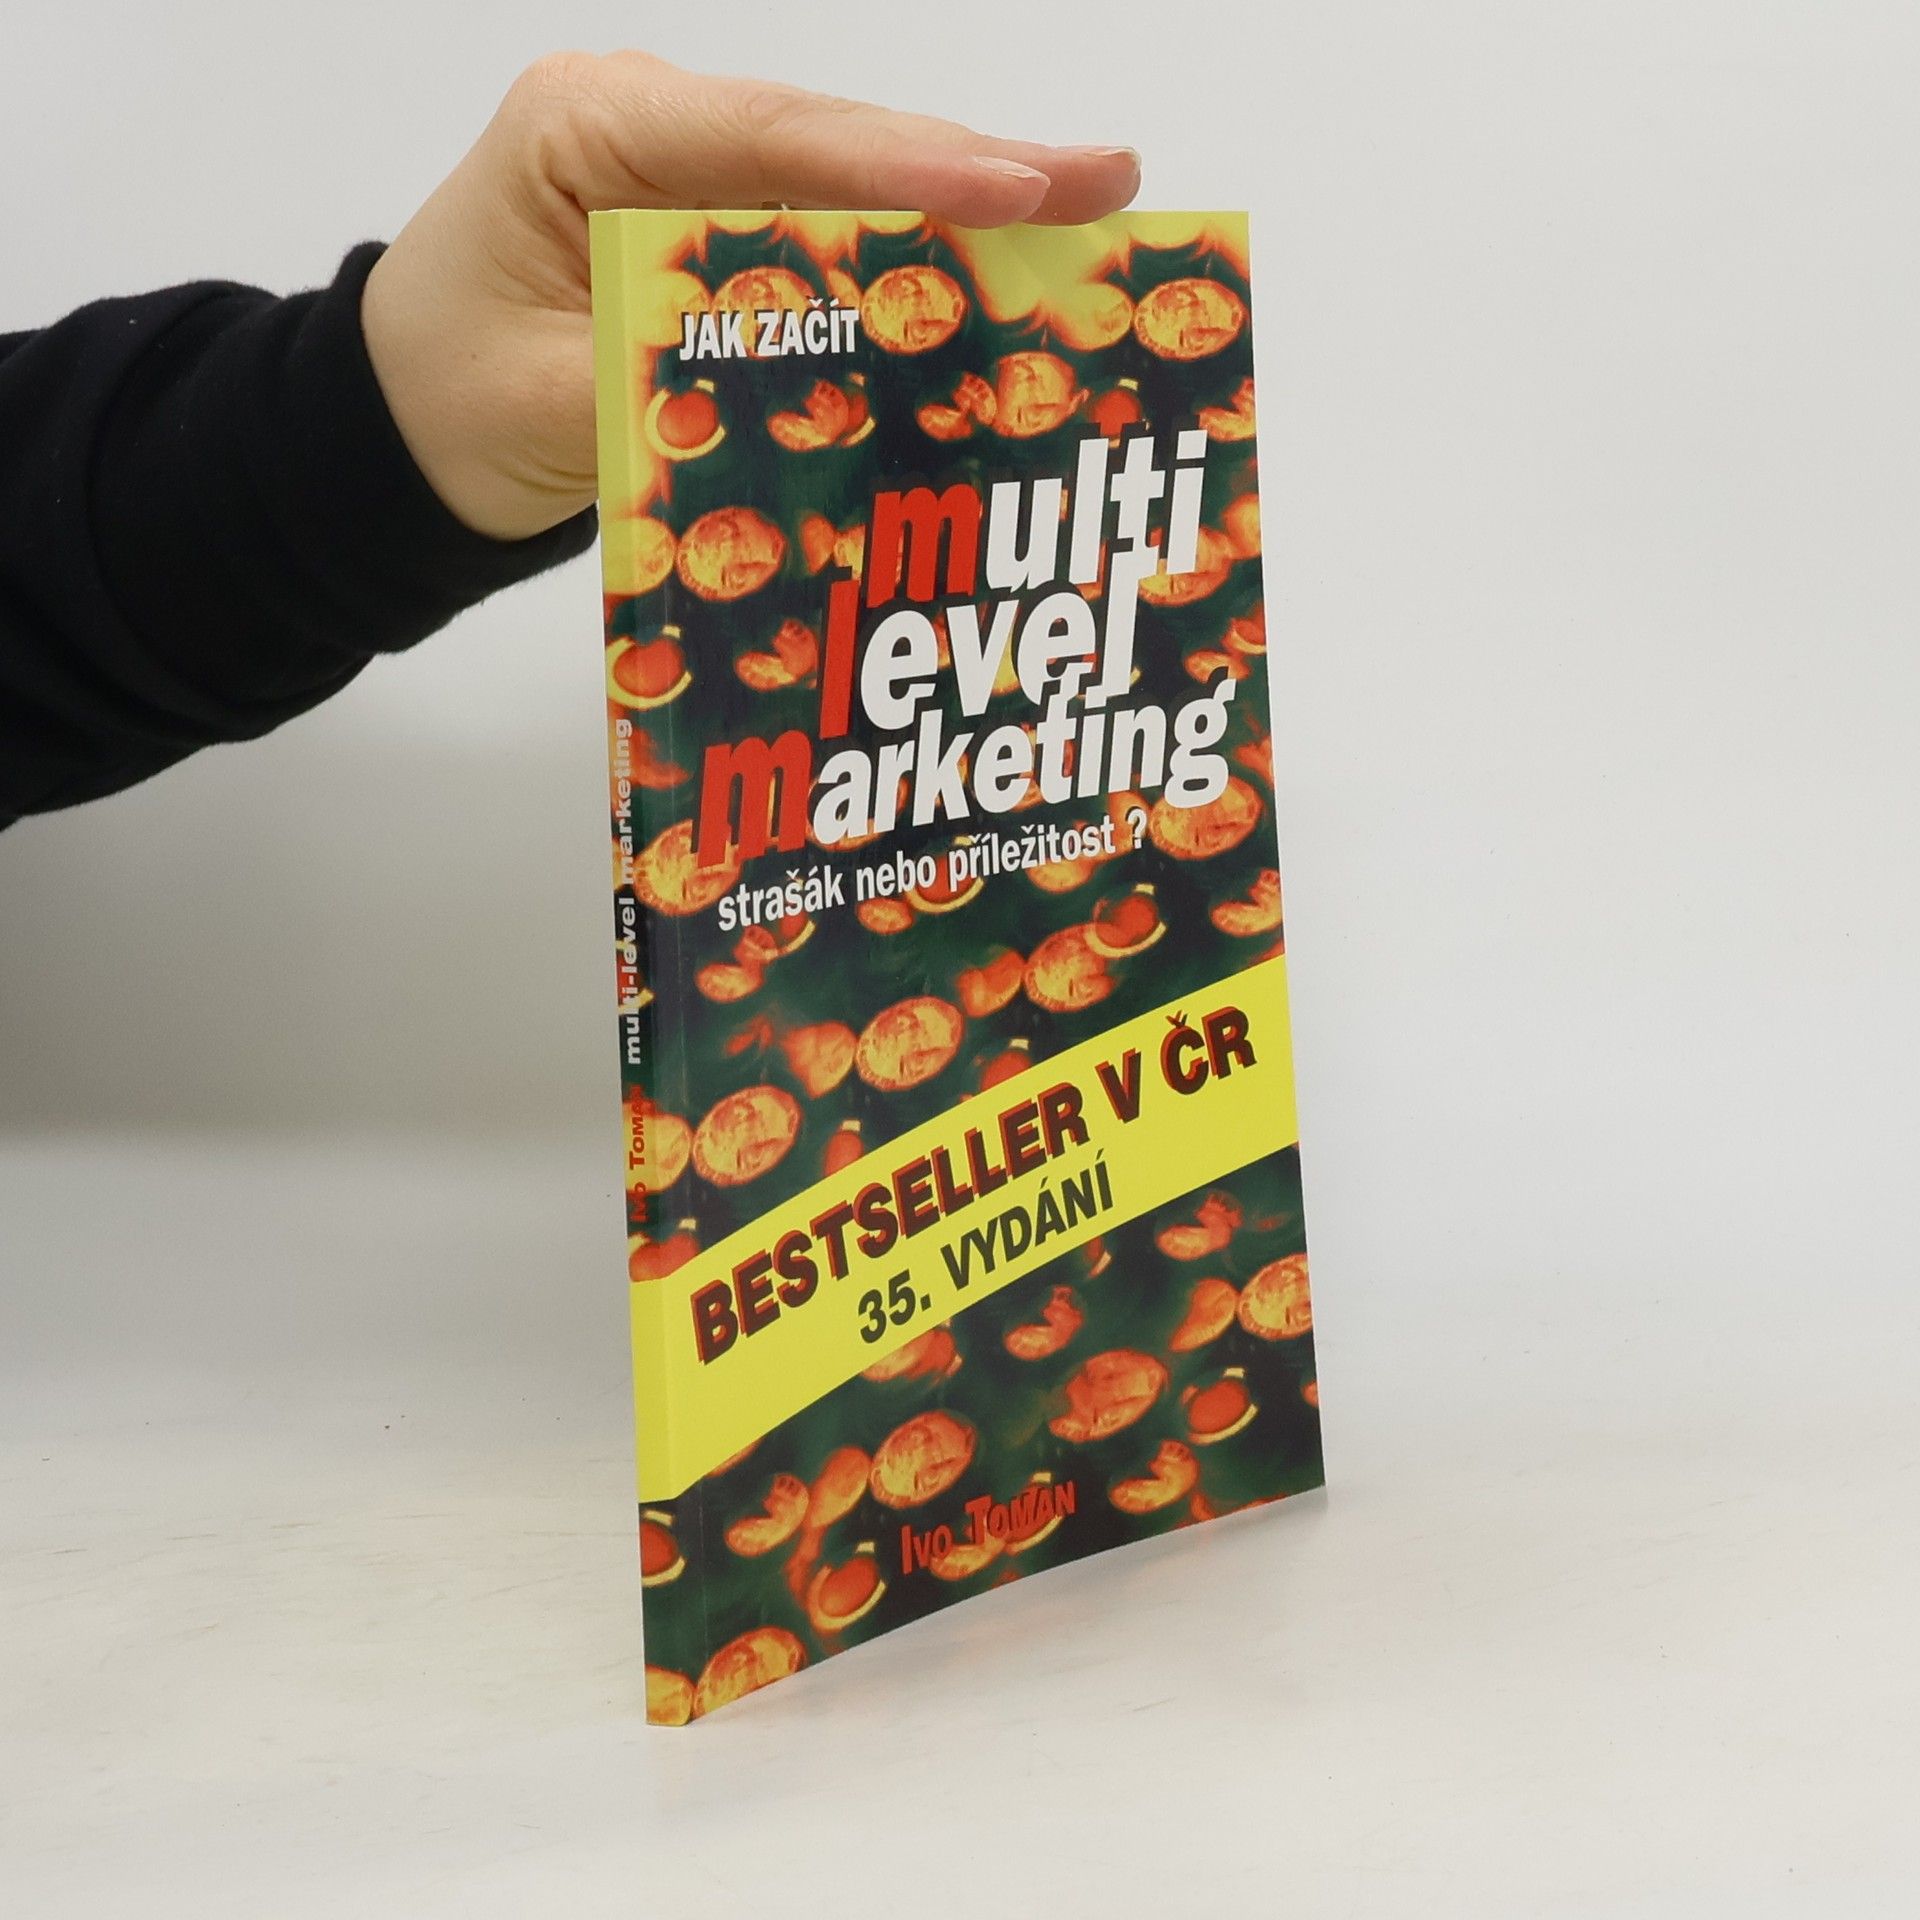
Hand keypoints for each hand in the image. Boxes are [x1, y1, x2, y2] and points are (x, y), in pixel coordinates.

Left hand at [361, 52, 1141, 541]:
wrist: (397, 431)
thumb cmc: (446, 400)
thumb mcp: (556, 400)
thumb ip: (685, 376)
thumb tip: (828, 374)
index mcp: (590, 130)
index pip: (770, 136)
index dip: (902, 171)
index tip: (1013, 190)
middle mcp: (652, 130)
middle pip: (835, 143)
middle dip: (972, 170)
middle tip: (1108, 184)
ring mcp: (689, 179)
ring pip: (847, 185)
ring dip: (964, 210)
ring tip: (1091, 213)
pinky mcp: (716, 237)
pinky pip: (827, 241)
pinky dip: (912, 264)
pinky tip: (1000, 274)